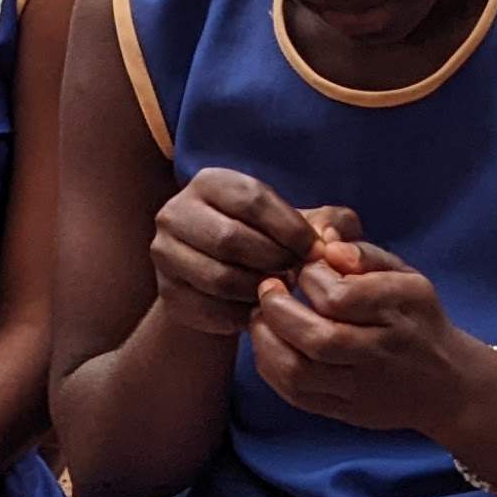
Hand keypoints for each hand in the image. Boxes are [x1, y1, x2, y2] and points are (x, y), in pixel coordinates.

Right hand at [147, 170, 349, 339]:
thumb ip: (332, 223)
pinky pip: (210, 310)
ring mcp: (164, 254)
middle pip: (230, 238)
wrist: (224, 284)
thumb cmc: (272, 244)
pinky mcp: (167, 293)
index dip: (290, 228)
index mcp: (209, 182)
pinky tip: (259, 310)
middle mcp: (176, 212)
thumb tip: (329, 241)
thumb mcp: (302, 226)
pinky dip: (242, 314)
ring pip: (219, 278)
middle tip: (296, 275)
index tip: (315, 251)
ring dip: (259, 291)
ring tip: (279, 291)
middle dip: (273, 261)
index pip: (251, 199)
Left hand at [245, 233, 475, 437]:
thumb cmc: (419, 320)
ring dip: (266, 341)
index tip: (303, 266)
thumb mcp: (407, 277)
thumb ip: (365, 255)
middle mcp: (382, 352)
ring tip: (261, 316)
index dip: (310, 276)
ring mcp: (363, 388)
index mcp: (399, 311)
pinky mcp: (347, 412)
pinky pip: (297, 396)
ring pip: (299, 372)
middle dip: (277, 309)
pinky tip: (268, 346)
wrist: (447, 386)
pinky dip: (271, 369)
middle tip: (267, 288)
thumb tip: (326, 242)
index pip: (340, 297)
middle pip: (317, 337)